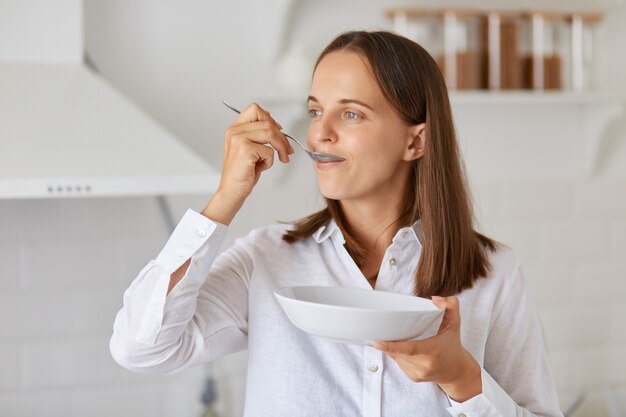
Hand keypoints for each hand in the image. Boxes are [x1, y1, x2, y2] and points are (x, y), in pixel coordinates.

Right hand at [201, 103, 293, 224]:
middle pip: (267, 122)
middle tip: (288, 150)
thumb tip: (277, 126)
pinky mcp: (245, 150)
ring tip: (283, 158)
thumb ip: (258, 135)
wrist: (232, 191)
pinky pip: (269, 151)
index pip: (255, 109)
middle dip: (282, 137)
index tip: (279, 130)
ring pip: (270, 133)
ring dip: (281, 147)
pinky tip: (261, 167)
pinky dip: (270, 161)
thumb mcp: (250, 149)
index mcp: (235, 128)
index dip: (270, 118)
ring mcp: (238, 139)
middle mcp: (234, 131)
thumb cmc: (242, 172)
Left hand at [373, 296, 481, 401]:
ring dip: (393, 347)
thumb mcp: (454, 324)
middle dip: (390, 341)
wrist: (457, 372)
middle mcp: (425, 365)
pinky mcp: (413, 377)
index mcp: (433, 351)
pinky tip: (405, 350)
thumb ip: (450, 306)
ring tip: (402, 339)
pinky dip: (398, 354)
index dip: (392, 346)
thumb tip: (434, 299)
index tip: (377, 342)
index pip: (410, 349)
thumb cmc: (452, 345)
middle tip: (384, 331)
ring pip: (396, 357)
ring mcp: (418, 373)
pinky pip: (399, 363)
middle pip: (399, 351)